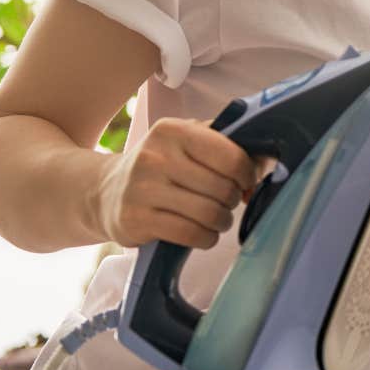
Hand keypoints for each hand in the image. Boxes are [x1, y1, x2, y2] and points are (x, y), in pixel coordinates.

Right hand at [91, 117, 261, 248]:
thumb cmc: (160, 165)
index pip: (231, 156)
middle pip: (222, 188)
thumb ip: (226, 143)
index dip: (247, 174)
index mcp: (173, 131)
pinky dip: (205, 238)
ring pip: (209, 214)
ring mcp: (143, 189)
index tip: (245, 182)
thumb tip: (266, 162)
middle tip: (226, 202)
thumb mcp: (186, 141)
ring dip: (221, 221)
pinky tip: (202, 233)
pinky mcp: (136, 220)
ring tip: (216, 218)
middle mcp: (155, 157)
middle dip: (232, 200)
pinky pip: (190, 234)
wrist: (103, 191)